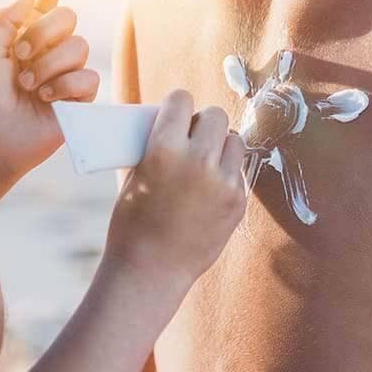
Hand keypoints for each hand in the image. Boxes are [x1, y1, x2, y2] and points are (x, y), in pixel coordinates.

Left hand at [0, 0, 99, 221]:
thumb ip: (7, 19)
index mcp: (23, 38)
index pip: (44, 7)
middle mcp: (47, 52)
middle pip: (68, 17)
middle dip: (44, 31)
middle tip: (20, 56)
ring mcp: (65, 75)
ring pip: (80, 46)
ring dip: (49, 65)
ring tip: (28, 87)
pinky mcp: (79, 101)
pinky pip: (89, 77)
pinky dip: (65, 86)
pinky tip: (46, 99)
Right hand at [105, 91, 247, 285]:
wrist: (150, 271)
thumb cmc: (132, 223)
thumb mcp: (135, 175)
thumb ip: (157, 146)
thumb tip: (174, 123)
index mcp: (163, 149)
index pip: (182, 100)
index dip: (178, 104)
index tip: (176, 111)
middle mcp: (198, 161)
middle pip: (215, 115)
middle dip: (203, 122)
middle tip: (193, 135)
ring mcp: (223, 182)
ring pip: (233, 140)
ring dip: (220, 145)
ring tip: (205, 161)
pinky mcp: (238, 201)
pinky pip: (238, 171)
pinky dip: (226, 173)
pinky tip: (209, 188)